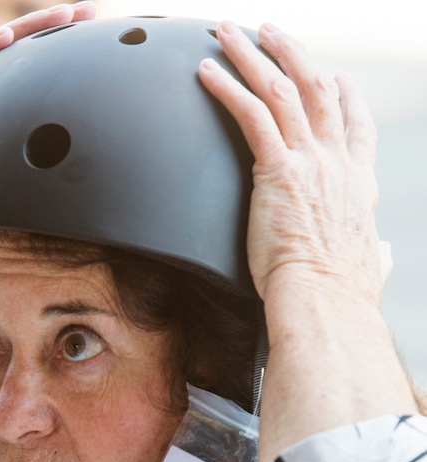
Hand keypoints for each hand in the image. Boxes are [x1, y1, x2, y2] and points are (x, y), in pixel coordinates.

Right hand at [0, 2, 96, 257]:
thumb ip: (23, 173)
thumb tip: (70, 184)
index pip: (25, 77)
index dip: (57, 57)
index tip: (94, 42)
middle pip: (12, 56)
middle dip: (51, 30)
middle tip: (89, 12)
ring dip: (24, 32)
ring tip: (61, 15)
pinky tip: (6, 39)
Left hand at [198, 21, 381, 306]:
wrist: (324, 304)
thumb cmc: (340, 296)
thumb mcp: (370, 268)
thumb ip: (376, 255)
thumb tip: (383, 256)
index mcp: (358, 184)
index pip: (355, 125)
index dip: (344, 94)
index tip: (335, 76)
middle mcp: (337, 163)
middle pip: (317, 89)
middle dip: (292, 53)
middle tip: (269, 31)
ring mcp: (310, 162)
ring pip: (282, 90)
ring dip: (252, 56)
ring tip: (227, 33)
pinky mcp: (278, 171)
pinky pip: (251, 116)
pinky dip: (228, 89)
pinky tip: (206, 72)